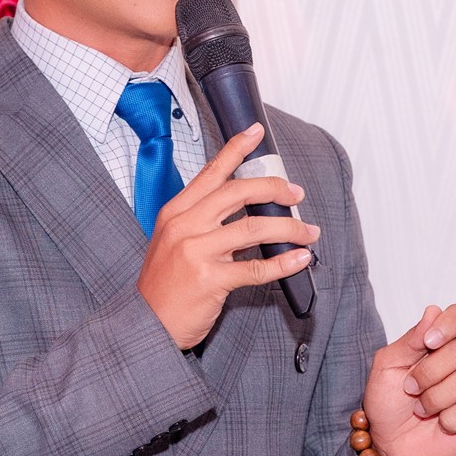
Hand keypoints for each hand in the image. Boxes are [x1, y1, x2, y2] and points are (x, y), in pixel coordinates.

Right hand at [137, 123, 321, 348]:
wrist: (147, 323)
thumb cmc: (164, 285)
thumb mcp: (174, 241)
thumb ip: (203, 221)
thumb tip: (248, 208)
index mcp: (176, 212)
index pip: (211, 173)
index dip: (236, 150)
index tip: (255, 133)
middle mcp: (185, 226)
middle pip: (238, 193)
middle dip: (274, 189)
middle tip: (296, 194)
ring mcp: (197, 252)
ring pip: (254, 228)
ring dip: (289, 228)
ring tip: (308, 232)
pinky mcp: (210, 279)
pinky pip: (257, 268)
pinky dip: (284, 263)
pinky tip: (299, 259)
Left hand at [363, 304, 455, 455]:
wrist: (387, 444)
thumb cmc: (387, 402)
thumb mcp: (388, 365)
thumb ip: (411, 339)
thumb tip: (433, 311)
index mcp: (442, 344)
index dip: (450, 324)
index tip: (429, 341)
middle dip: (428, 373)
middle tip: (410, 388)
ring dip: (434, 398)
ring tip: (420, 409)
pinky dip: (448, 419)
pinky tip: (440, 423)